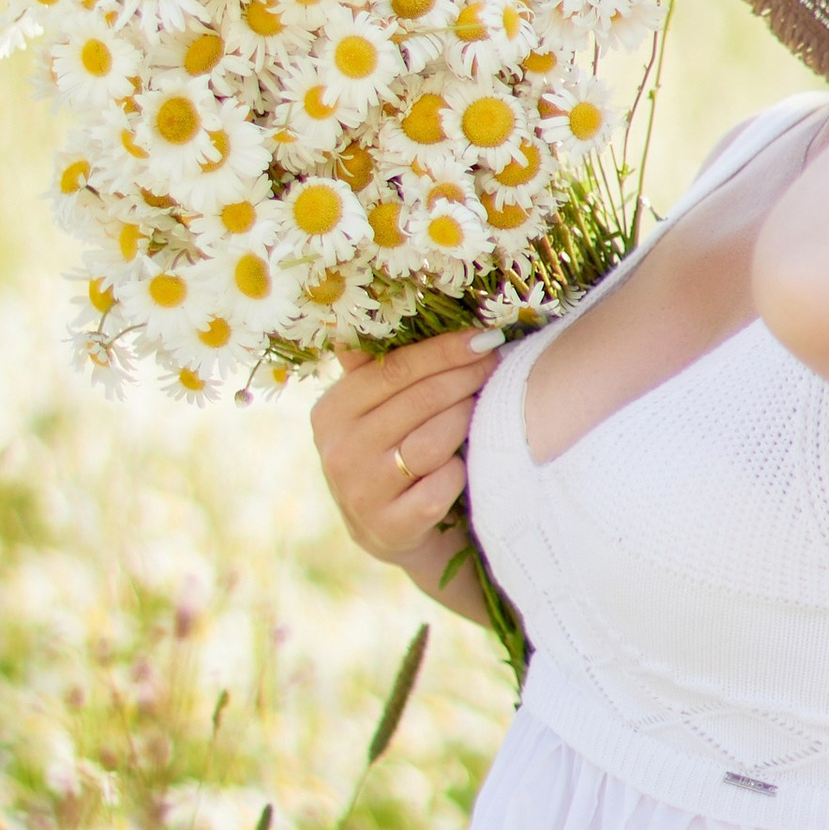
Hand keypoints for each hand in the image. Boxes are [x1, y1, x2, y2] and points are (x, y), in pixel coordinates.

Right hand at [312, 327, 502, 566]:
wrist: (391, 531)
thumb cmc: (391, 452)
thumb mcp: (371, 412)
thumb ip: (379, 365)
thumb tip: (386, 298)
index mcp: (331, 412)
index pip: (394, 369)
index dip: (444, 351)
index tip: (485, 338)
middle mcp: (339, 452)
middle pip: (419, 401)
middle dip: (467, 378)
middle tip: (497, 365)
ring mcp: (362, 493)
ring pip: (432, 441)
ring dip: (465, 421)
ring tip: (482, 409)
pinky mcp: (391, 528)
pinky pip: (442, 486)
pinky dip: (460, 471)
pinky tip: (465, 463)